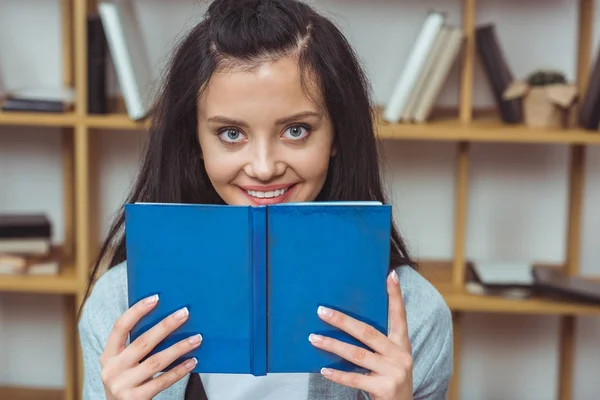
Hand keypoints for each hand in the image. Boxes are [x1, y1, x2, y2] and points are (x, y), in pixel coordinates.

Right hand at [99, 294, 201, 398]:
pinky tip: (192, 361)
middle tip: (184, 313)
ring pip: (156, 361)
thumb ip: (137, 346)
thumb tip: (168, 320)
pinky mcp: (135, 399)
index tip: (156, 298)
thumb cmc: (128, 382)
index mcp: (108, 355)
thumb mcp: (124, 363)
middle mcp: (112, 369)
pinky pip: (162, 381)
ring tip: (196, 338)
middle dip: (166, 326)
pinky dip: (179, 370)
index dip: (137, 311)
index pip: (120, 327)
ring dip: (179, 347)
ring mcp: (122, 386)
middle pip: (143, 342)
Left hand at [309, 270, 412, 399]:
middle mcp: (400, 355)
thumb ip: (378, 342)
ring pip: (357, 354)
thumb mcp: (392, 358)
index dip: (395, 295)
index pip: (400, 315)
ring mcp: (394, 372)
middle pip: (367, 332)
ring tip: (314, 339)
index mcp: (402, 344)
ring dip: (333, 345)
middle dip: (343, 320)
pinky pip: (355, 378)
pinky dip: (338, 374)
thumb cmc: (391, 379)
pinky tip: (324, 369)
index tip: (391, 275)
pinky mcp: (384, 388)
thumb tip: (348, 321)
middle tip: (322, 311)